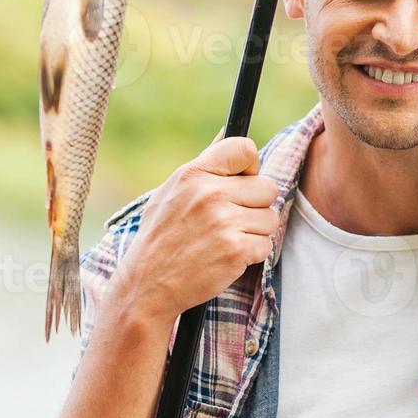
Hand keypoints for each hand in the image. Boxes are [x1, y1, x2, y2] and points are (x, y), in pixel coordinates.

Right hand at [111, 136, 281, 323]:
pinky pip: (265, 245)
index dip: (249, 167)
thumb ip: (206, 163)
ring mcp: (224, 222)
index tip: (241, 182)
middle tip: (231, 219)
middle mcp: (209, 194)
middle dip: (256, 205)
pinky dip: (251, 254)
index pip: (245, 149)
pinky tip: (226, 257)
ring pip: (270, 218)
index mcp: (193, 174)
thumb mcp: (172, 191)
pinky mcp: (236, 250)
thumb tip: (229, 132)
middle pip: (268, 187)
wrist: (147, 285)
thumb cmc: (161, 236)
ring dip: (254, 232)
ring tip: (225, 239)